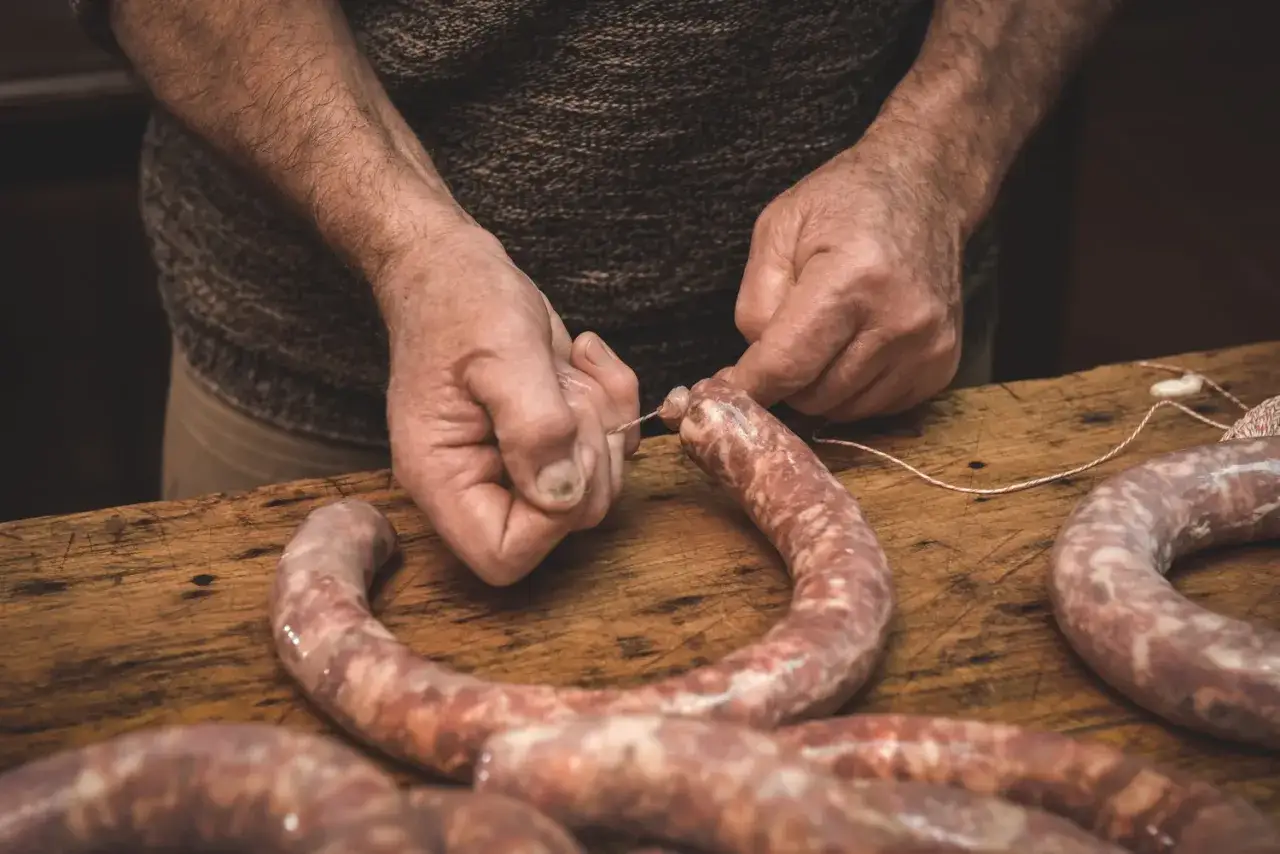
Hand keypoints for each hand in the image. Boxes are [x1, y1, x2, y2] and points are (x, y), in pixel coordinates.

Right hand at [379, 224, 640, 585]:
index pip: (504, 554)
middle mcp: (479, 482)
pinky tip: (583, 361)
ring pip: (600, 483)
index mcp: (443, 478)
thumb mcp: (501, 352)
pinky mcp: (554, 440)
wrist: (452, 265)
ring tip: (566, 369)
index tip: (559, 450)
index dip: (552, 518)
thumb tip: (563, 495)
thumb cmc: (458, 300)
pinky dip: (616, 401)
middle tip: (564, 392)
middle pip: (568, 522)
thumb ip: (534, 427)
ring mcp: (519, 465)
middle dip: (587, 450)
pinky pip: (614, 446)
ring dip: (602, 419)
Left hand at [723, 130, 965, 421]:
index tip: (722, 391)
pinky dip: (853, 389)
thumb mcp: (777, 229)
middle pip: (813, 395)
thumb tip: (749, 372)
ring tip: (825, 336)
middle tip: (784, 341)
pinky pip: (877, 407)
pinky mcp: (943, 364)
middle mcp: (898, 319)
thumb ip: (755, 302)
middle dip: (786, 379)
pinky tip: (855, 345)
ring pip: (842, 409)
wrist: (926, 189)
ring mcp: (927, 347)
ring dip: (819, 386)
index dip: (748, 385)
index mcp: (852, 279)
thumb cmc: (846, 202)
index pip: (787, 364)